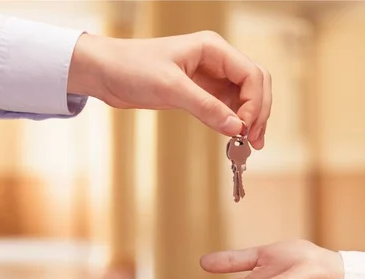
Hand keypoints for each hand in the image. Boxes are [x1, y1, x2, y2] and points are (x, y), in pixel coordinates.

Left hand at [68, 31, 271, 149]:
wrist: (105, 72)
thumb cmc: (132, 67)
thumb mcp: (170, 88)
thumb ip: (206, 107)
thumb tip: (237, 128)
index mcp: (213, 48)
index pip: (251, 74)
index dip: (255, 103)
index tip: (244, 128)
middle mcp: (216, 60)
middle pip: (255, 84)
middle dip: (260, 111)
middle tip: (254, 140)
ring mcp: (210, 77)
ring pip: (245, 97)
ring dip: (251, 119)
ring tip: (251, 144)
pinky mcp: (200, 92)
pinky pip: (227, 107)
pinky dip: (234, 122)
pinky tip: (235, 138)